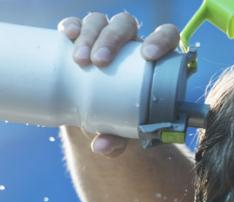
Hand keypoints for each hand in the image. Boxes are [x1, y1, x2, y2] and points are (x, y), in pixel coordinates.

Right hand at [57, 12, 179, 156]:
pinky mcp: (84, 40)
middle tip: (99, 62)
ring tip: (80, 60)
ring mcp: (107, 39)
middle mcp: (132, 44)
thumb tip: (101, 147)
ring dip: (90, 35)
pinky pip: (78, 25)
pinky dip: (72, 26)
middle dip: (112, 38)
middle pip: (127, 25)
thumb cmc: (125, 121)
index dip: (161, 39)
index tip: (149, 55)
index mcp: (156, 59)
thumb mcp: (126, 131)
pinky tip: (67, 34)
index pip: (167, 36)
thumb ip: (118, 139)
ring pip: (101, 22)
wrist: (102, 118)